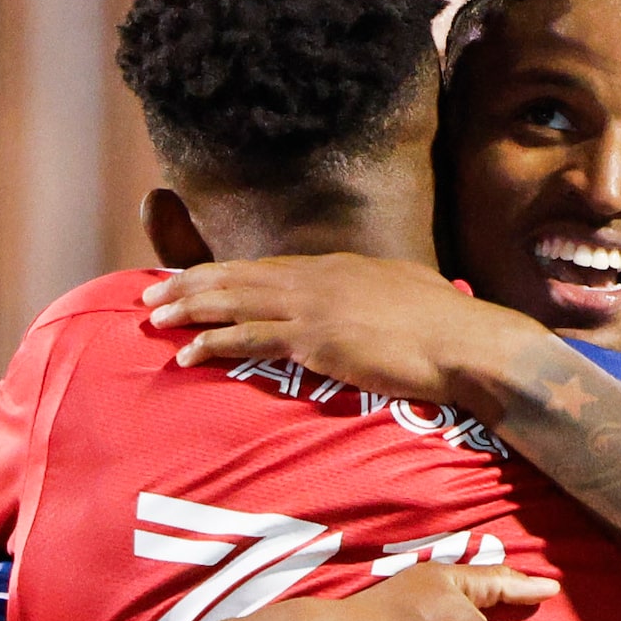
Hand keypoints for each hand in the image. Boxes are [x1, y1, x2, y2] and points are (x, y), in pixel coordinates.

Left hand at [143, 255, 533, 402]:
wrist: (466, 344)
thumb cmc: (448, 327)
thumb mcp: (410, 292)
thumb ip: (383, 290)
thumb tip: (385, 294)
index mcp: (341, 267)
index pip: (270, 267)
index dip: (227, 273)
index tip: (195, 278)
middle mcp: (321, 278)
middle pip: (242, 277)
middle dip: (192, 283)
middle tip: (153, 293)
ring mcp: (317, 306)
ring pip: (237, 302)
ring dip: (191, 309)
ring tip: (155, 316)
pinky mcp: (317, 339)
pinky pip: (251, 339)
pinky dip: (214, 344)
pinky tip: (188, 354)